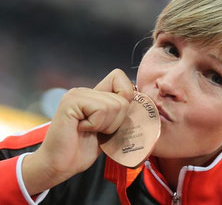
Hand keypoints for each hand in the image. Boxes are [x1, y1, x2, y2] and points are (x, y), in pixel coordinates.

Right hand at [22, 69, 133, 194]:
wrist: (60, 165)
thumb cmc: (83, 149)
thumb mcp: (109, 128)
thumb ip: (120, 112)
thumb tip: (140, 101)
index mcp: (94, 94)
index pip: (120, 78)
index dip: (126, 97)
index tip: (116, 118)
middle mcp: (85, 90)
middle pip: (123, 97)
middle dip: (117, 121)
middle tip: (98, 130)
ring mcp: (77, 94)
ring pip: (114, 105)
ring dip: (107, 125)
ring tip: (90, 130)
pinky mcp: (70, 102)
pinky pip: (100, 110)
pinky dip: (96, 125)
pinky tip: (82, 129)